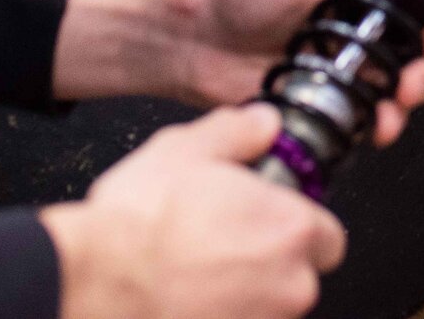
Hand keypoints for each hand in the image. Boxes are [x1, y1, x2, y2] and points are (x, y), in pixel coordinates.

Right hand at [44, 104, 345, 318]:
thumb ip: (238, 132)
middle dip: (270, 263)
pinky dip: (221, 315)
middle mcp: (289, 284)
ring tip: (198, 272)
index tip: (267, 220)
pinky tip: (188, 298)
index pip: (328, 236)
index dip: (297, 226)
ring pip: (270, 308)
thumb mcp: (185, 149)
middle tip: (225, 245)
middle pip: (300, 276)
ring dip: (246, 294)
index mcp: (290, 227)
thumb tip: (263, 124)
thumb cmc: (138, 224)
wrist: (94, 281)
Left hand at [53, 0, 423, 148]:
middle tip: (414, 81)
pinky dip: (382, 124)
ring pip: (407, 84)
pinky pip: (369, 114)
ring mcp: (349, 61)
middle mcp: (366, 18)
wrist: (192, 31)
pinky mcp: (328, 97)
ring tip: (396, 106)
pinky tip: (376, 127)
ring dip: (415, 99)